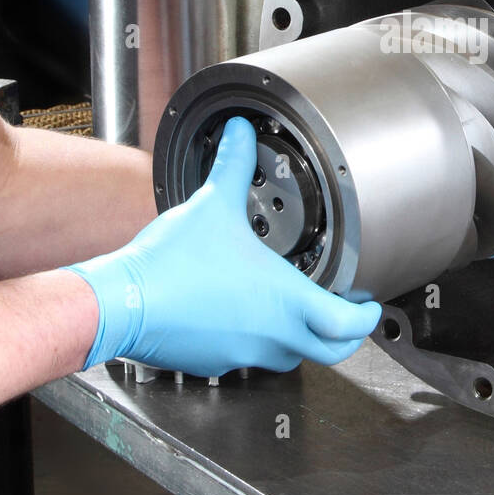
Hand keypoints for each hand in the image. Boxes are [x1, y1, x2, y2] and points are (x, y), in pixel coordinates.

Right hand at [66, 117, 380, 376]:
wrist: (124, 304)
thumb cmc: (172, 263)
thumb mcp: (213, 204)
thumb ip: (235, 165)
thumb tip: (242, 133)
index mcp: (285, 299)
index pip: (348, 325)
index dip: (367, 316)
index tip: (369, 305)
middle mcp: (273, 334)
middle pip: (331, 351)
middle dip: (345, 335)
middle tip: (347, 314)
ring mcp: (245, 353)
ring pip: (292, 356)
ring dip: (304, 338)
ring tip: (299, 310)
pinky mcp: (217, 361)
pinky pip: (252, 358)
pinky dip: (261, 342)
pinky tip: (246, 316)